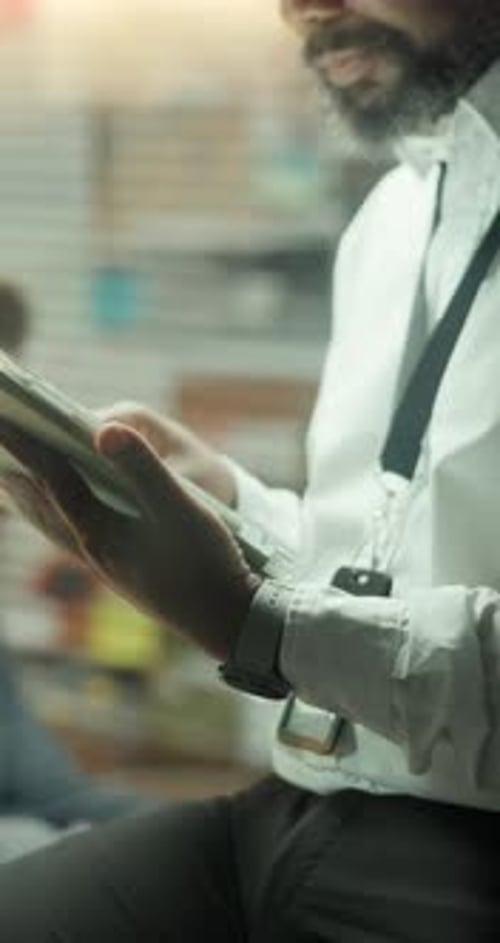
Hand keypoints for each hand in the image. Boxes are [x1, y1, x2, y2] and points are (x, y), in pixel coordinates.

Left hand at [0, 420, 260, 659]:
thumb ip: (143, 465)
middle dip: (19, 474)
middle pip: (42, 506)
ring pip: (56, 526)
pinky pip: (74, 540)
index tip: (0, 420)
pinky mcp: (123, 575)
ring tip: (16, 482)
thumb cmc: (205, 560)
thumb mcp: (180, 505)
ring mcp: (106, 566)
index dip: (25, 445)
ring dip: (34, 500)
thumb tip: (104, 427)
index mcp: (99, 530)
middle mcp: (93, 550)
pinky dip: (59, 520)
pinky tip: (70, 518)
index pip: (52, 478)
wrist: (226, 619)